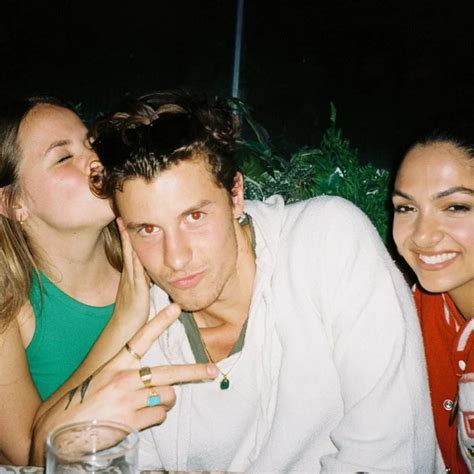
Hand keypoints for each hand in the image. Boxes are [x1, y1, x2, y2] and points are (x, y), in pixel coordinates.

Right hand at [31, 304, 217, 464]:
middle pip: (168, 373)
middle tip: (213, 370)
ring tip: (145, 405)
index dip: (159, 322)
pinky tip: (137, 420)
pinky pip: (158, 416)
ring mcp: (129, 400)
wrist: (61, 431)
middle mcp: (124, 379)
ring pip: (167, 397)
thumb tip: (158, 382)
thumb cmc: (83, 403)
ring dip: (164, 402)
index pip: (140, 339)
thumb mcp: (102, 379)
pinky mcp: (132, 421)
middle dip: (195, 371)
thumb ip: (128, 375)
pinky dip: (154, 418)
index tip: (175, 308)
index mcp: (115, 365)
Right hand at [112, 217, 149, 328]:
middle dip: (124, 234)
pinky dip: (135, 259)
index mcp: (130, 276)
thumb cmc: (133, 314)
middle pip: (127, 251)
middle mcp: (129, 276)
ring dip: (128, 242)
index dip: (127, 238)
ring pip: (130, 258)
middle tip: (120, 216)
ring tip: (125, 226)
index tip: (124, 222)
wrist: (124, 330)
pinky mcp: (138, 290)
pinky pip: (137, 271)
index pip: (129, 252)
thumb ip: (144, 282)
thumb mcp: (139, 293)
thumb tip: (151, 272)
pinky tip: (134, 249)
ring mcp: (131, 282)